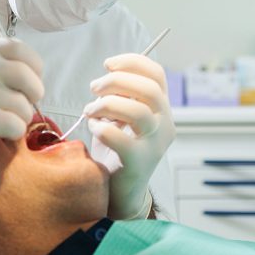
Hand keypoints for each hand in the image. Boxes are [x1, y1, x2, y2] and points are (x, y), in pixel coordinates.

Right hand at [0, 38, 43, 178]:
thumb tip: (33, 76)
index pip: (16, 47)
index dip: (33, 66)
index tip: (31, 82)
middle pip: (24, 74)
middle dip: (34, 93)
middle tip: (24, 106)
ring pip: (21, 104)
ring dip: (21, 118)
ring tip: (6, 123)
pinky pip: (13, 124)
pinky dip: (15, 132)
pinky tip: (2, 134)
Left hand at [84, 53, 174, 219]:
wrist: (121, 193)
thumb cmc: (117, 150)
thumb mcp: (122, 118)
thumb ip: (122, 97)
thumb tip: (109, 76)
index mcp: (162, 109)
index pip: (156, 74)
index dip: (132, 62)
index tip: (108, 64)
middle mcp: (165, 125)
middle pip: (150, 90)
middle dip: (116, 81)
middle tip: (94, 87)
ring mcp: (155, 145)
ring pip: (139, 112)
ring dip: (107, 104)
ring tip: (90, 110)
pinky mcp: (139, 163)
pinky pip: (121, 139)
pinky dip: (102, 129)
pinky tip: (94, 129)